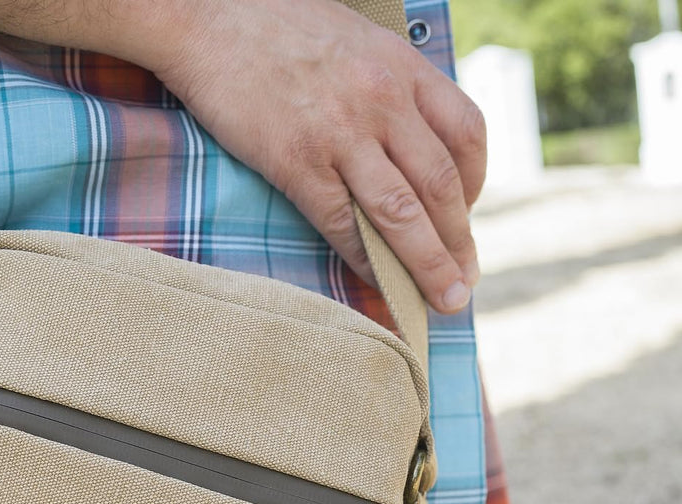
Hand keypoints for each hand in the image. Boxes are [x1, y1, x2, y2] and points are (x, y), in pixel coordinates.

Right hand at [146, 0, 485, 312]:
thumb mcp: (353, 39)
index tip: (466, 215)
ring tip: (445, 298)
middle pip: (441, 184)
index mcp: (401, 66)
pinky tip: (377, 281)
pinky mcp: (296, 162)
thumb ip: (384, 82)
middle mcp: (382, 100)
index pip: (465, 133)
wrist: (206, 18)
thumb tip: (400, 134)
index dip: (476, 183)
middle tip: (465, 280)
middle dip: (459, 241)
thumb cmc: (273, 26)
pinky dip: (365, 259)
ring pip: (402, 212)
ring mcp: (340, 133)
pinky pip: (343, 223)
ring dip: (429, 263)